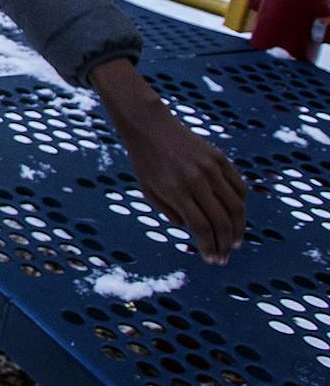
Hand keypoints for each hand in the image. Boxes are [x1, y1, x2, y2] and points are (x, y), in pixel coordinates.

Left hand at [91, 59, 247, 264]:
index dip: (209, 246)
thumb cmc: (145, 162)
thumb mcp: (149, 191)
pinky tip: (236, 216)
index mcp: (176, 190)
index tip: (212, 259)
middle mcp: (197, 180)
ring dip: (238, 228)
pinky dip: (241, 204)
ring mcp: (211, 168)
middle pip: (221, 220)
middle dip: (225, 243)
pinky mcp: (221, 159)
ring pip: (236, 206)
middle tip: (224, 256)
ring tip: (235, 242)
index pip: (200, 227)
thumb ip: (171, 212)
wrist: (150, 126)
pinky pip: (238, 187)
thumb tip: (195, 231)